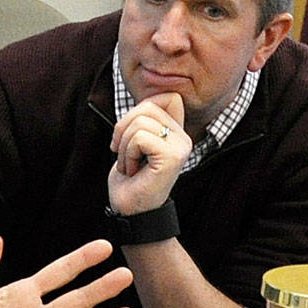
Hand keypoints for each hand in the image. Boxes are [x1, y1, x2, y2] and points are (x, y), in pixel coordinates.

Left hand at [107, 94, 192, 214]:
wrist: (131, 211)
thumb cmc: (131, 178)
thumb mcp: (135, 140)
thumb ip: (143, 120)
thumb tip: (145, 99)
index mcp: (177, 132)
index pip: (166, 96)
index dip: (141, 108)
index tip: (129, 134)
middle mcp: (183, 138)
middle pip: (149, 105)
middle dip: (124, 127)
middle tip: (124, 152)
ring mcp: (180, 147)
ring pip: (140, 122)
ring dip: (124, 145)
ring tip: (130, 165)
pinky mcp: (171, 158)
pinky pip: (139, 138)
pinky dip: (127, 154)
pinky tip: (133, 170)